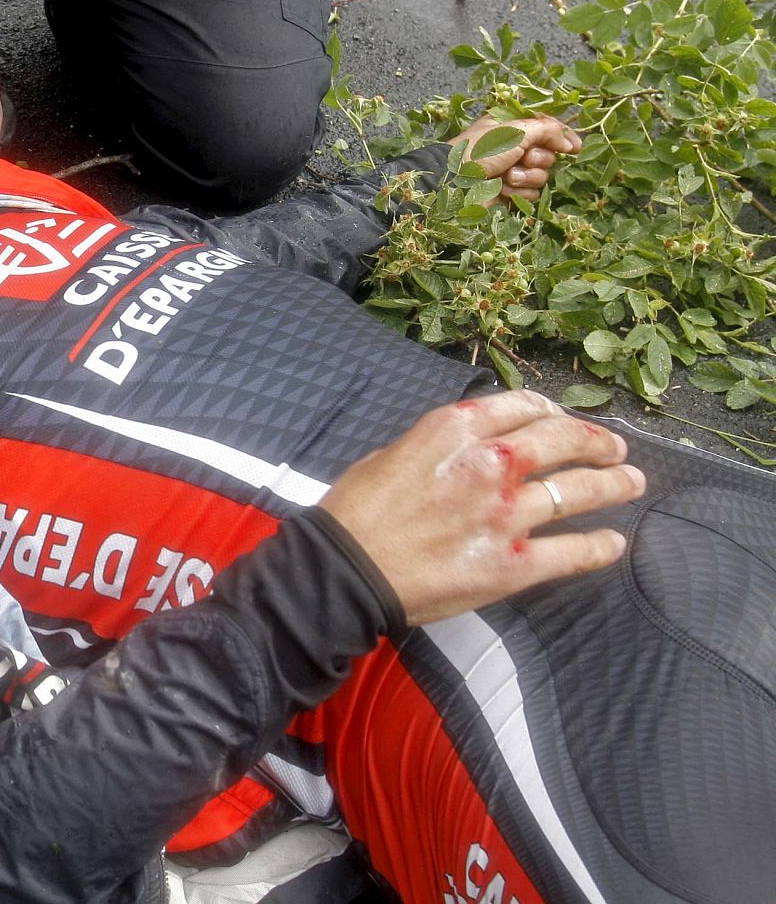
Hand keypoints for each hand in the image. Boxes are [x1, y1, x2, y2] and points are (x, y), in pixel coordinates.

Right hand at [319, 390, 643, 624]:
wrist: (345, 571)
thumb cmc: (356, 511)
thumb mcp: (393, 453)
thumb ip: (441, 445)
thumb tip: (471, 450)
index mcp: (456, 430)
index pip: (524, 406)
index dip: (552, 410)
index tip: (562, 417)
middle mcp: (490, 464)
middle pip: (564, 440)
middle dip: (596, 441)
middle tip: (615, 448)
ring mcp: (506, 514)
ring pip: (578, 491)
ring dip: (613, 484)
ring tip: (631, 482)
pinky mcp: (513, 564)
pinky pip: (572, 552)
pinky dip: (599, 547)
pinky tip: (615, 543)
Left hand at [451, 114, 580, 201]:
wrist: (455, 183)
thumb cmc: (481, 150)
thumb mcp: (516, 131)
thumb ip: (548, 131)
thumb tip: (570, 143)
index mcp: (513, 127)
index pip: (547, 129)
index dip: (562, 138)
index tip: (575, 148)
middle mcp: (513, 148)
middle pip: (549, 154)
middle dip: (538, 159)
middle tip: (522, 159)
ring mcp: (511, 171)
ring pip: (541, 176)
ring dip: (527, 177)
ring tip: (506, 177)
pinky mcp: (509, 193)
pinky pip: (531, 194)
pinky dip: (519, 193)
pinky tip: (503, 190)